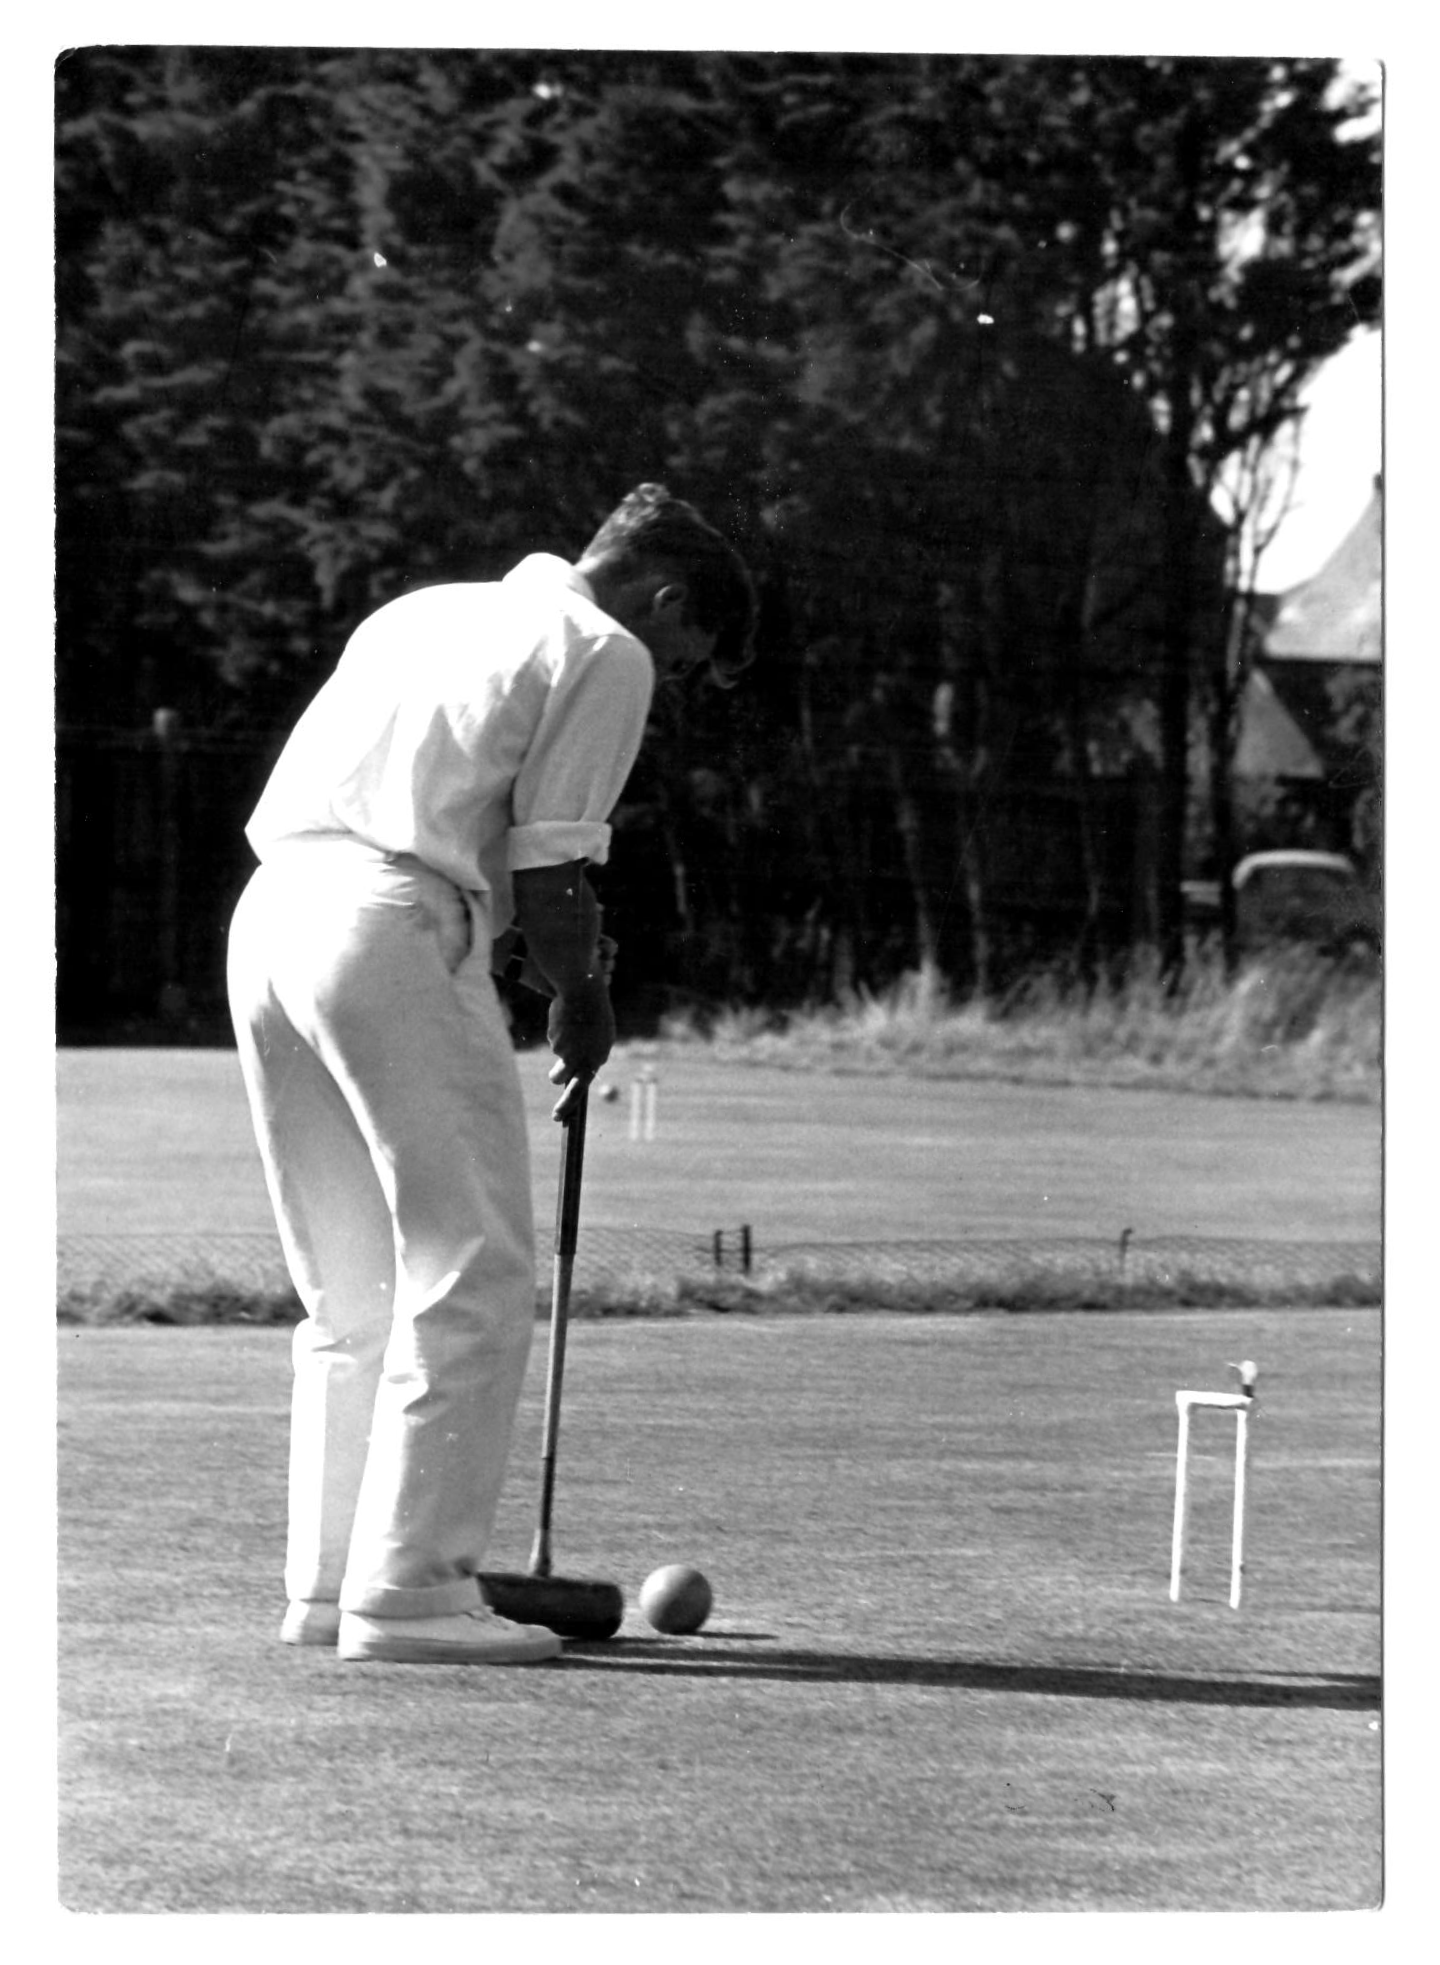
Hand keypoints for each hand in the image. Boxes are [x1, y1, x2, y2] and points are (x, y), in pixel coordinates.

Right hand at [545, 979, 614, 1120]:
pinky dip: (558, 1034)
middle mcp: (583, 1059)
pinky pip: (553, 1043)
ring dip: (557, 1064)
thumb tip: (580, 1074)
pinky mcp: (555, 1042)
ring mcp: (567, 1051)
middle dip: (564, 1105)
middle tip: (557, 1116)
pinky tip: (566, 1021)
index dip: (570, 1103)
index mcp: (597, 1059)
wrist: (584, 991)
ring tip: (567, 1041)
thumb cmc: (595, 1013)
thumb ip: (590, 1056)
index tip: (561, 1117)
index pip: (582, 1088)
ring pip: (556, 1069)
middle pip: (568, 1087)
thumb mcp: (600, 1037)